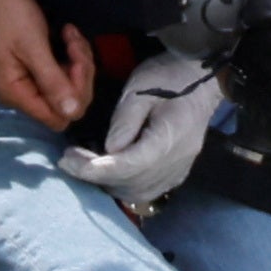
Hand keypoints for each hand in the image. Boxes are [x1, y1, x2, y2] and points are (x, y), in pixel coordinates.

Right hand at [0, 0, 96, 124]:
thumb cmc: (7, 13)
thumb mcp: (32, 46)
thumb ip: (52, 81)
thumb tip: (72, 112)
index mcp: (16, 94)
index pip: (58, 116)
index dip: (74, 92)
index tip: (74, 60)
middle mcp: (22, 94)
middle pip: (68, 102)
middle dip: (79, 72)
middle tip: (73, 41)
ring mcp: (29, 80)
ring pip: (69, 85)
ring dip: (77, 59)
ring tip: (69, 32)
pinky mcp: (36, 67)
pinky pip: (63, 71)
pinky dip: (71, 54)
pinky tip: (66, 32)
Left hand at [55, 50, 221, 209]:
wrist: (202, 78)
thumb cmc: (169, 76)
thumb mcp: (140, 88)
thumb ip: (124, 120)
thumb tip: (108, 150)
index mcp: (169, 138)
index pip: (129, 165)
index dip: (96, 169)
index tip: (68, 161)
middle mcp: (177, 162)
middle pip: (132, 184)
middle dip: (96, 176)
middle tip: (70, 159)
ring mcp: (180, 170)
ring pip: (138, 193)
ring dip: (109, 184)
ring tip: (86, 165)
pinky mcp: (178, 173)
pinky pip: (148, 191)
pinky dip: (124, 186)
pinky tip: (108, 172)